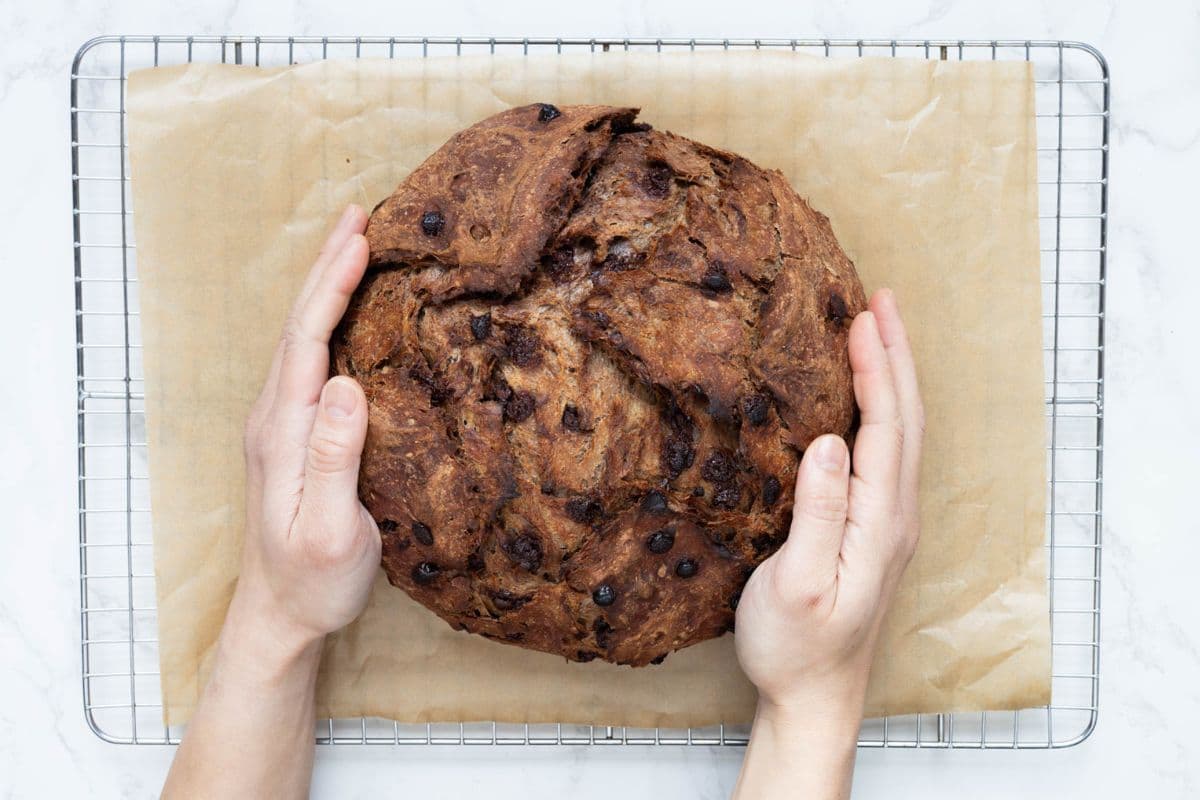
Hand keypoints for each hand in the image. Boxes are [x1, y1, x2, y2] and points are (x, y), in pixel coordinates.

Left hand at [234, 203, 380, 651]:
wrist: (280, 614)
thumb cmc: (313, 578)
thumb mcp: (332, 527)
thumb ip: (334, 457)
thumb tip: (345, 383)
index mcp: (283, 430)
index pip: (306, 340)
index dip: (331, 286)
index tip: (360, 239)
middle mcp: (275, 418)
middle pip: (298, 326)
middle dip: (326, 267)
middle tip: (359, 215)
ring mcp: (281, 425)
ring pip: (302, 339)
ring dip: (325, 288)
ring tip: (355, 246)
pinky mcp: (294, 436)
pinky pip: (310, 360)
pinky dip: (329, 321)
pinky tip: (347, 314)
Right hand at [733, 289, 922, 798]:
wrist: (815, 699)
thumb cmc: (797, 648)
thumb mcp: (795, 585)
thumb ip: (816, 513)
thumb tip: (827, 442)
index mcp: (878, 521)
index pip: (884, 426)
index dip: (876, 368)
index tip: (861, 316)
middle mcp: (894, 516)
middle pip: (905, 419)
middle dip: (896, 354)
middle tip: (879, 298)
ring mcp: (888, 523)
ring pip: (901, 433)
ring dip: (894, 377)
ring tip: (878, 330)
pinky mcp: (873, 531)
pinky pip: (887, 452)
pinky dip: (883, 408)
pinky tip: (864, 398)